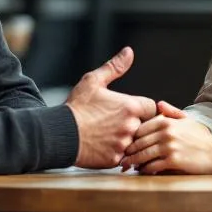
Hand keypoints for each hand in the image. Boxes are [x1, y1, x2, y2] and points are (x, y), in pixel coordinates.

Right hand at [66, 47, 158, 167]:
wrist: (59, 133)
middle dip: (135, 125)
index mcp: (130, 106)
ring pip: (135, 142)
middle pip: (145, 126)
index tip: (130, 111)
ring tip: (109, 136)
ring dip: (127, 140)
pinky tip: (104, 146)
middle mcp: (131, 126)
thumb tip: (129, 52)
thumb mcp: (93, 81)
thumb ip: (115, 67)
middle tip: (117, 124)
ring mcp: (124, 144)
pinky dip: (116, 153)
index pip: (151, 108)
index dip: (142, 109)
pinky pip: (124, 157)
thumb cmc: (77, 106)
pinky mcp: (115, 159)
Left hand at [120, 101, 211, 173]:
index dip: (130, 137)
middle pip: (138, 142)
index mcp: (166, 121)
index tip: (124, 144)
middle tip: (119, 157)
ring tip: (126, 166)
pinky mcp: (173, 161)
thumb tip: (159, 104)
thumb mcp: (187, 120)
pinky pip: (152, 166)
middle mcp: (166, 132)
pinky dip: (145, 170)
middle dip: (127, 151)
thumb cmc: (201, 137)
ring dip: (133, 162)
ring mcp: (169, 147)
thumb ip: (171, 112)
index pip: (140, 129)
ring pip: (143, 155)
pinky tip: (142, 171)